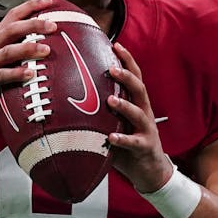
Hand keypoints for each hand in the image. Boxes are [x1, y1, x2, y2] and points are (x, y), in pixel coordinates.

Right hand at [0, 0, 57, 134]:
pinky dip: (17, 73)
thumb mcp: (1, 65)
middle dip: (33, 24)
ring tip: (46, 50)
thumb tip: (49, 54)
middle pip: (12, 28)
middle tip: (53, 26)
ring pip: (8, 50)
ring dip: (29, 48)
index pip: (12, 16)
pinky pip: (2, 75)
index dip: (30, 6)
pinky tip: (31, 74)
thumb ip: (19, 58)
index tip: (49, 2)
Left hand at [106, 42, 174, 192]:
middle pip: (139, 89)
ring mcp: (147, 130)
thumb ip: (99, 114)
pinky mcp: (146, 147)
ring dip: (124, 106)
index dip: (127, 61)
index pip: (135, 77)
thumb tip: (66, 104)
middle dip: (126, 77)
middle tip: (111, 69)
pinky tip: (111, 137)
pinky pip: (134, 142)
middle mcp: (144, 113)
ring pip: (139, 113)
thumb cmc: (128, 145)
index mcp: (137, 104)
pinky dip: (123, 139)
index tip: (116, 45)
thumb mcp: (114, 125)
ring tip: (110, 101)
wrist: (151, 171)